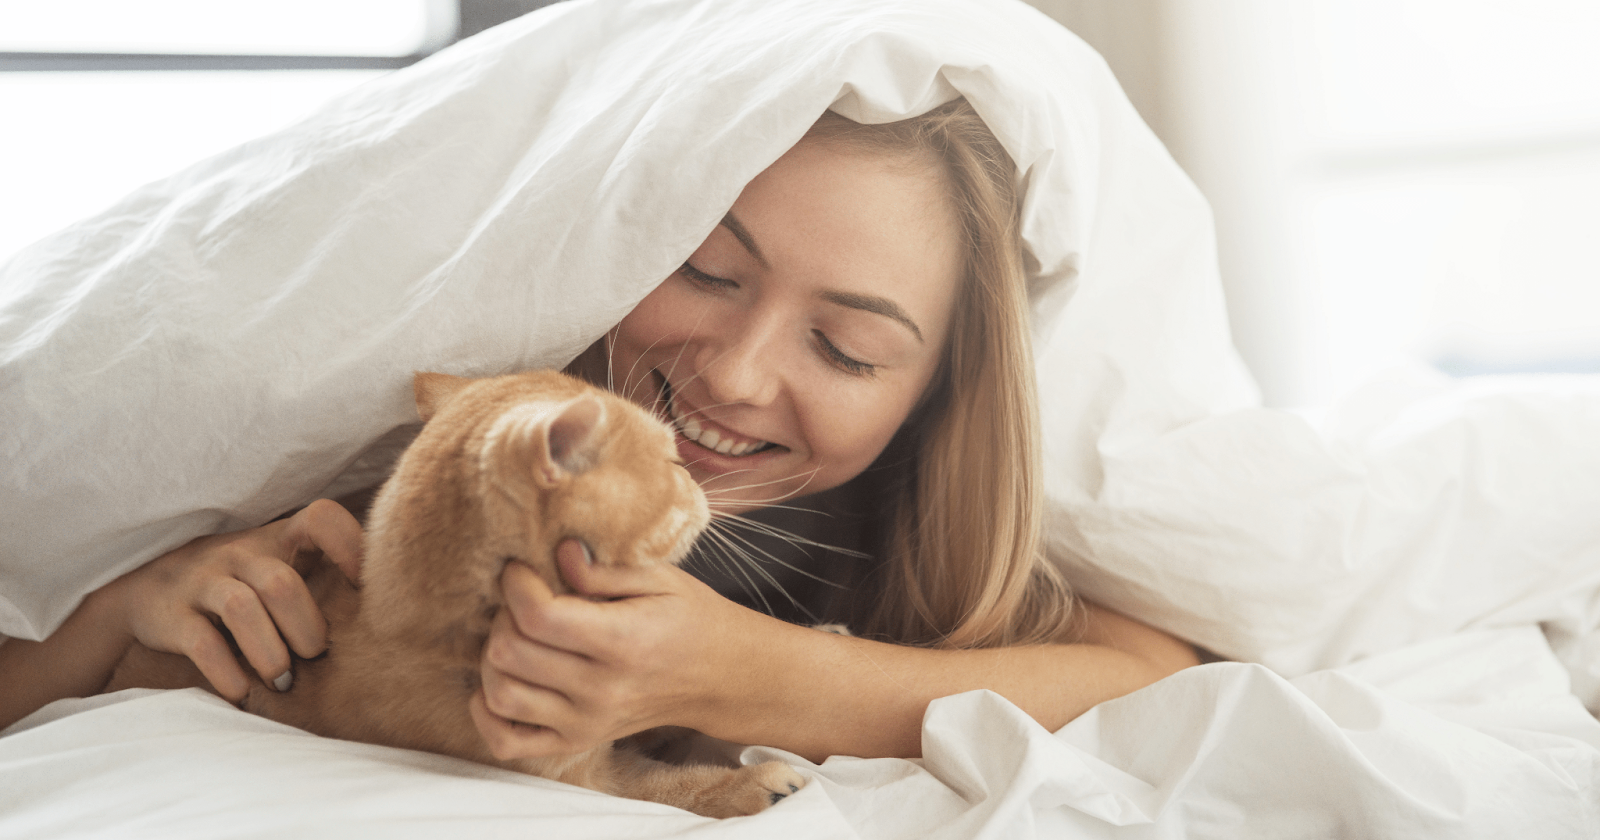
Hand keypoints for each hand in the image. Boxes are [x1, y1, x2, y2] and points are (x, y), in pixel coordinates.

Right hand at [104, 499, 363, 701]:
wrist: (143, 588)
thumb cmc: (236, 582)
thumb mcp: (275, 565)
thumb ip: (321, 577)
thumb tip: (388, 616)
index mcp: (277, 538)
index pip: (320, 518)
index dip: (350, 547)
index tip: (364, 588)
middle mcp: (239, 553)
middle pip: (282, 584)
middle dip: (306, 628)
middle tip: (315, 656)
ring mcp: (201, 580)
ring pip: (242, 609)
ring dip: (270, 653)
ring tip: (283, 680)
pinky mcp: (170, 614)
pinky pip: (202, 643)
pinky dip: (227, 673)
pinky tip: (242, 693)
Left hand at [470, 539, 750, 759]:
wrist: (720, 677)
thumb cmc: (691, 620)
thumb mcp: (661, 578)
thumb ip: (604, 570)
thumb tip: (560, 553)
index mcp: (622, 642)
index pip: (538, 616)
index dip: (516, 585)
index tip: (521, 569)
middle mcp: (600, 690)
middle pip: (510, 652)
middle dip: (504, 615)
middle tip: (525, 600)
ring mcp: (586, 722)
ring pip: (500, 694)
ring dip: (495, 658)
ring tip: (518, 636)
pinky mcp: (577, 741)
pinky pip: (507, 742)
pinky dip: (488, 713)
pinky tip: (504, 680)